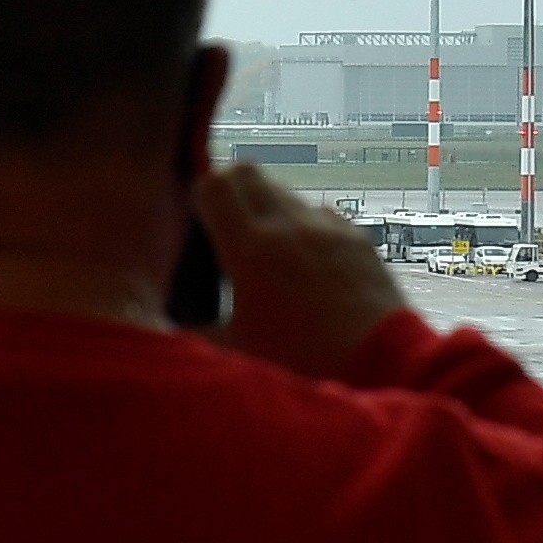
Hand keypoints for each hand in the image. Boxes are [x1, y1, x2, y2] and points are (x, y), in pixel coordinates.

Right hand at [198, 160, 406, 377]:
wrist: (384, 368)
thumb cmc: (305, 366)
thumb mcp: (236, 356)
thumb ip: (190, 338)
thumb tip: (158, 332)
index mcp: (253, 248)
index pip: (214, 184)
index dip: (198, 197)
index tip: (195, 223)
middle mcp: (291, 225)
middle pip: (249, 174)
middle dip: (230, 193)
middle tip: (222, 230)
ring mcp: (330, 228)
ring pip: (285, 194)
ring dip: (267, 211)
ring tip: (263, 255)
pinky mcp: (359, 240)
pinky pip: (320, 215)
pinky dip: (303, 228)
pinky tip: (303, 266)